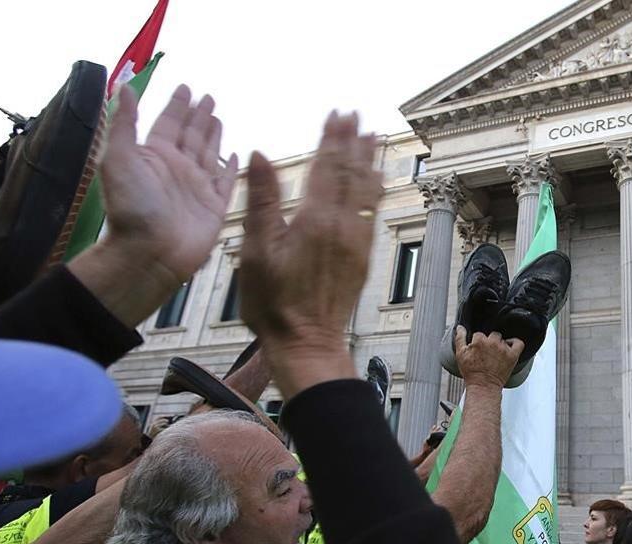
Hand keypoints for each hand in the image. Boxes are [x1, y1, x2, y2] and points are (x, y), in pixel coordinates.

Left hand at [98, 84, 237, 285]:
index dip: (177, 105)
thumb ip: (125, 124)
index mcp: (154, 156)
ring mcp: (197, 187)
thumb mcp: (119, 159)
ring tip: (219, 117)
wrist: (149, 253)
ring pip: (209, 153)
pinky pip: (226, 181)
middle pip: (191, 135)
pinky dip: (231, 167)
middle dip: (199, 115)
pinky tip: (237, 154)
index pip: (168, 123)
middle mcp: (176, 168)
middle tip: (209, 97)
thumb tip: (125, 88)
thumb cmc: (132, 206)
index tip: (186, 88)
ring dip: (214, 135)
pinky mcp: (214, 206)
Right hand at [239, 111, 382, 396]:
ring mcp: (356, 242)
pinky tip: (375, 182)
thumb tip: (260, 154)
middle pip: (351, 173)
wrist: (306, 341)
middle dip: (353, 142)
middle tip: (356, 115)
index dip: (332, 138)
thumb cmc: (273, 301)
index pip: (326, 166)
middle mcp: (342, 226)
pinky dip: (374, 190)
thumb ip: (261, 200)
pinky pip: (372, 213)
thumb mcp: (256, 250)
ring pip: (367, 191)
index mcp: (315, 219)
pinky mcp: (362, 258)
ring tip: (373, 138)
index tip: (337, 114)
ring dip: (369, 162)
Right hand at [454, 326, 523, 388]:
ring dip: (499, 344)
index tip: (477, 350)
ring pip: (502, 339)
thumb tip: (460, 327)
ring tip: (495, 354)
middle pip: (492, 335)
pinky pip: (518, 343)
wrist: (483, 386)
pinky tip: (509, 346)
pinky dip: (515, 342)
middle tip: (486, 353)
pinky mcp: (512, 356)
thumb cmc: (472, 373)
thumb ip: (460, 338)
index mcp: (479, 340)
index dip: (477, 342)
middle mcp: (492, 343)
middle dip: (489, 342)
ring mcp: (503, 349)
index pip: (479, 334)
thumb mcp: (460, 354)